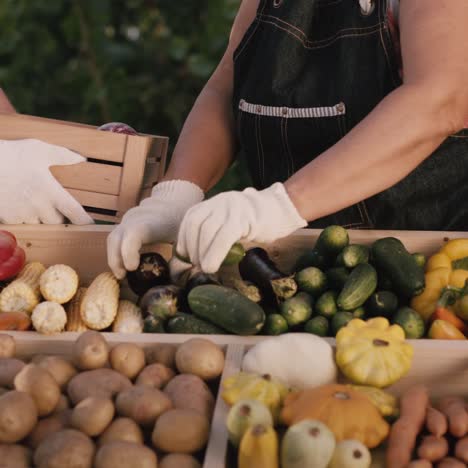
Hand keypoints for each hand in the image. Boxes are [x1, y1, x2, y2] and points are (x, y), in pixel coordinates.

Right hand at [0, 139, 93, 224]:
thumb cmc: (10, 155)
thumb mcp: (38, 149)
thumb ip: (62, 155)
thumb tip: (81, 158)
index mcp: (50, 191)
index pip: (74, 211)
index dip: (84, 220)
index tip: (89, 222)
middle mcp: (38, 206)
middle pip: (56, 221)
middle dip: (58, 216)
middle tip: (53, 204)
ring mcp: (22, 214)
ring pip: (39, 223)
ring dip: (39, 216)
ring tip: (32, 199)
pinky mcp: (7, 219)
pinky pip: (21, 222)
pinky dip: (23, 216)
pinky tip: (17, 201)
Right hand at [107, 180, 203, 278]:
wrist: (172, 205)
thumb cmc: (180, 223)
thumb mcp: (185, 236)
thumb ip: (181, 255)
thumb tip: (177, 276)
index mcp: (154, 222)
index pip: (134, 233)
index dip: (129, 251)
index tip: (131, 268)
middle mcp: (135, 220)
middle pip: (117, 237)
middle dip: (116, 259)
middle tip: (122, 276)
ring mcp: (127, 222)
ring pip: (112, 239)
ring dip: (113, 259)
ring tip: (122, 275)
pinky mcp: (124, 226)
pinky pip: (114, 240)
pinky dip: (115, 254)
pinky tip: (123, 268)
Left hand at [176, 182, 307, 272]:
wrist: (282, 209)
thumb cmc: (256, 222)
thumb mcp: (230, 223)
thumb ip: (215, 234)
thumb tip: (198, 259)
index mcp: (213, 203)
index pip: (189, 220)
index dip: (183, 240)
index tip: (184, 258)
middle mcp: (218, 202)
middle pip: (195, 225)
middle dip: (191, 248)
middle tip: (196, 265)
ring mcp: (231, 208)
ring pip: (207, 230)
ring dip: (201, 253)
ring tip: (205, 268)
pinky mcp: (243, 217)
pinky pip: (224, 236)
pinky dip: (215, 253)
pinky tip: (212, 266)